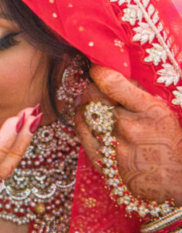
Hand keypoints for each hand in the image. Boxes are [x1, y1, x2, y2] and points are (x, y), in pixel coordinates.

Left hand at [75, 65, 181, 204]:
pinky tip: (91, 119)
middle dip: (94, 88)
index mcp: (149, 112)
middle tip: (100, 90)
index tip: (98, 69)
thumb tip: (114, 76)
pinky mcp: (100, 159)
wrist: (172, 183)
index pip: (112, 83)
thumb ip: (138, 93)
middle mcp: (127, 127)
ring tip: (100, 107)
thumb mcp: (163, 113)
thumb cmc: (169, 144)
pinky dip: (82, 119)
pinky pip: (80, 129)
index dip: (100, 71)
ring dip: (88, 104)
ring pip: (83, 110)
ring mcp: (111, 144)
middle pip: (93, 95)